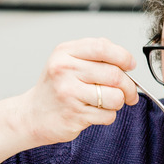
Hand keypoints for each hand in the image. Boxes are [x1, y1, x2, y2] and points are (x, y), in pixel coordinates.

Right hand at [0, 38, 139, 163]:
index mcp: (65, 52)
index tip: (130, 65)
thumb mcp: (68, 62)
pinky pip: (107, 115)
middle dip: (129, 86)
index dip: (123, 56)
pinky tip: (95, 113)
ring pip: (115, 97)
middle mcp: (65, 70)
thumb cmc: (56, 88)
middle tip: (130, 93)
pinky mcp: (74, 115)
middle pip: (114, 75)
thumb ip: (94, 56)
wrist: (32, 115)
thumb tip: (126, 61)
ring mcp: (68, 93)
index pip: (102, 47)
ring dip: (118, 103)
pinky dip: (108, 116)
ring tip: (107, 103)